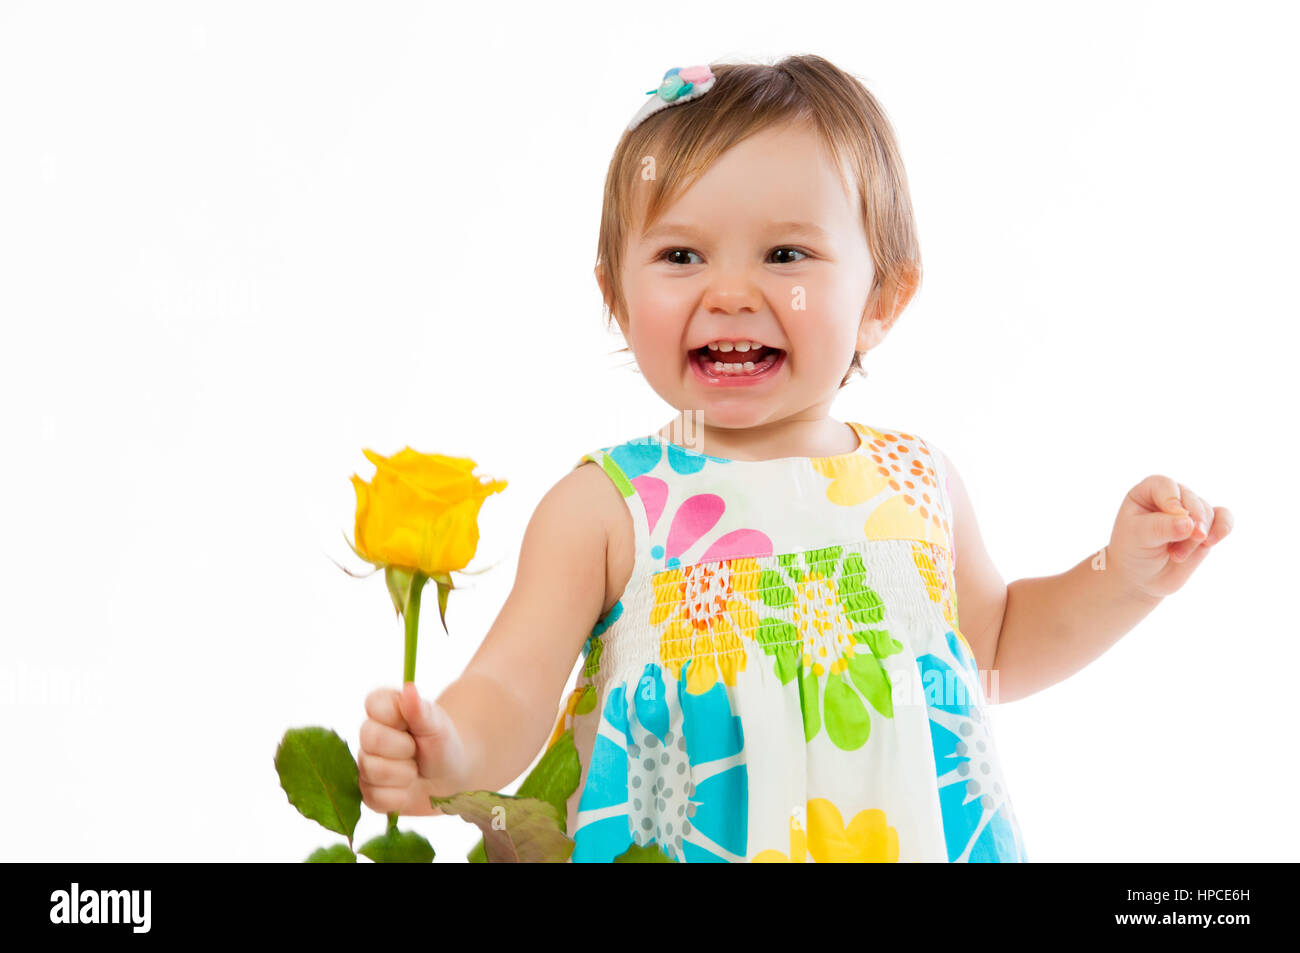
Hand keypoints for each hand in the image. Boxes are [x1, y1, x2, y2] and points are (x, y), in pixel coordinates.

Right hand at [358, 682, 469, 815]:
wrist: (449, 779)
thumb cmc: (442, 744)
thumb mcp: (437, 726)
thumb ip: (420, 710)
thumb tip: (409, 688)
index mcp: (383, 709)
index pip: (373, 705)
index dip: (396, 718)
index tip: (413, 724)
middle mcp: (368, 734)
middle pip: (371, 739)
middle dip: (404, 749)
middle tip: (417, 750)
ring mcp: (365, 763)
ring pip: (372, 771)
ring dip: (404, 774)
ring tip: (415, 770)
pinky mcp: (367, 792)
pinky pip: (375, 797)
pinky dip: (399, 796)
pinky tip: (408, 789)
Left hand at [1105, 474, 1232, 600]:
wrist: (1142, 577)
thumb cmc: (1133, 550)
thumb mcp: (1138, 537)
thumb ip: (1161, 527)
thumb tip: (1189, 523)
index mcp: (1148, 492)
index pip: (1166, 485)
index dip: (1172, 500)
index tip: (1174, 516)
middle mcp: (1171, 496)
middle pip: (1191, 499)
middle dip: (1188, 526)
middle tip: (1175, 552)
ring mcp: (1191, 511)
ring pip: (1207, 513)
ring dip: (1197, 537)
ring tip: (1177, 556)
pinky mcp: (1206, 526)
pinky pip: (1224, 518)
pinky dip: (1223, 528)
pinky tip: (1212, 541)